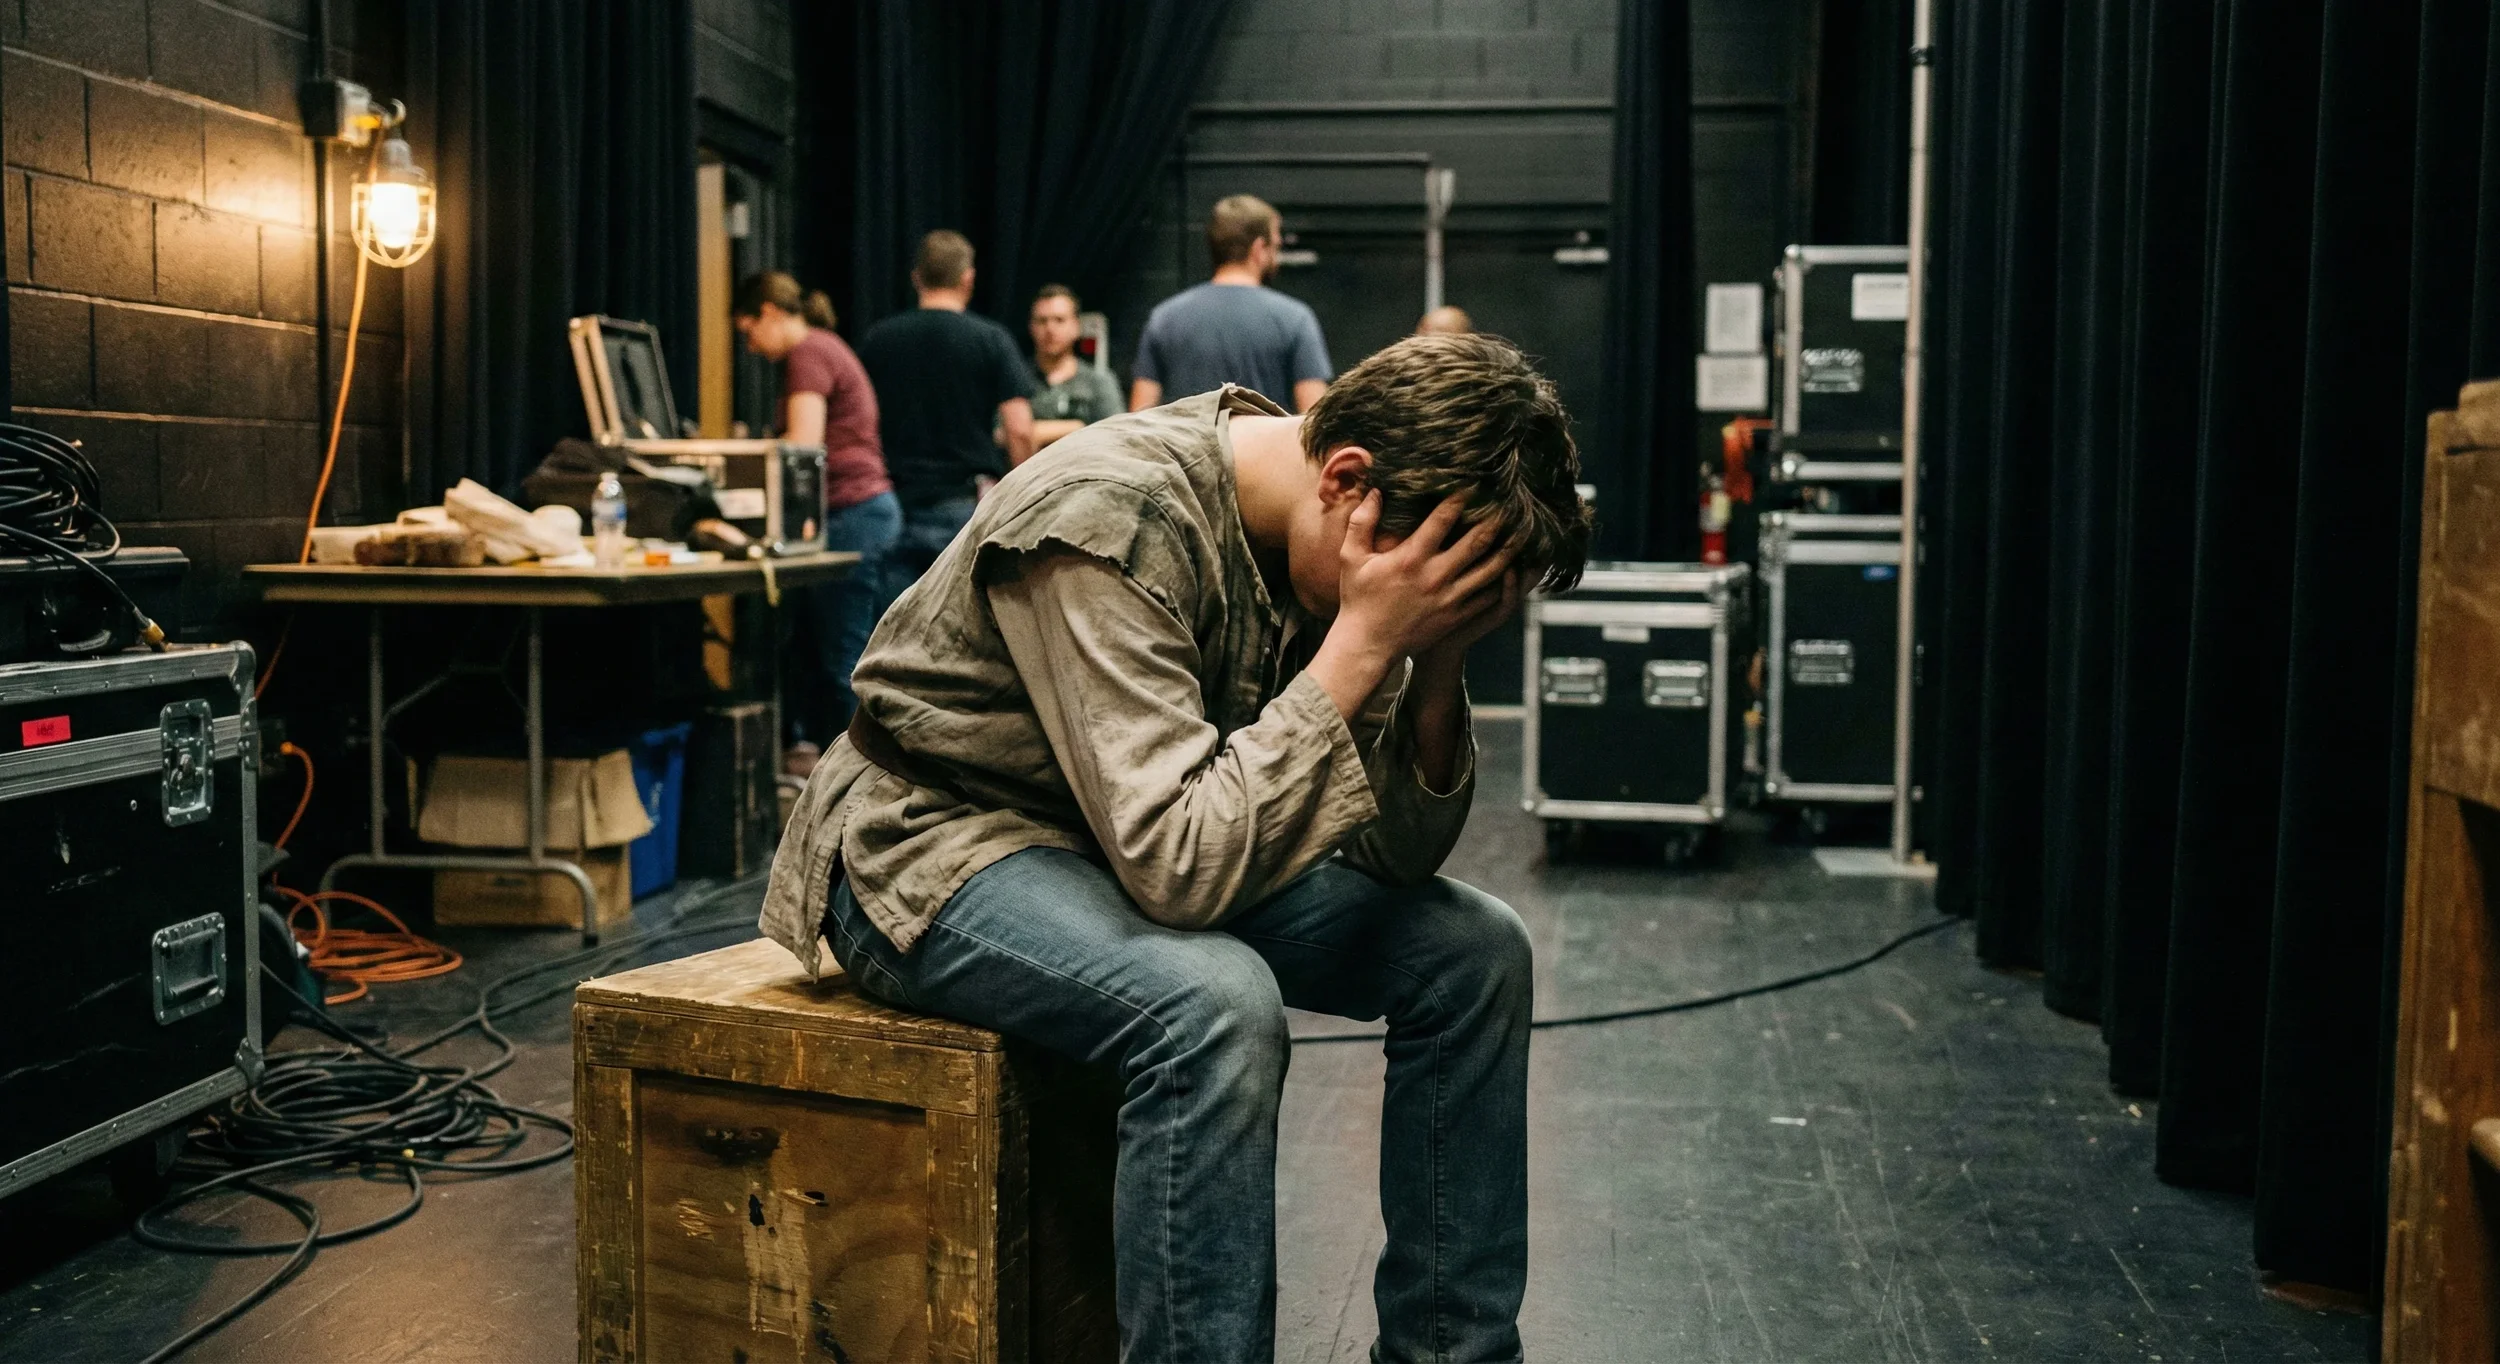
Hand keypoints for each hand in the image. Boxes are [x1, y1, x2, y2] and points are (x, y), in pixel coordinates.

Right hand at [1334, 493, 1520, 661]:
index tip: (1476, 481)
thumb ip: (1362, 522)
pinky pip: (1489, 595)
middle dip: (1496, 518)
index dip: (1462, 496)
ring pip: (1491, 568)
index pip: (1443, 518)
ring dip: (1509, 547)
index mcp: (1411, 557)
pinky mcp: (1457, 615)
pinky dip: (1504, 580)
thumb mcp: (1352, 558)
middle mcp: (1435, 575)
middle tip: (1511, 501)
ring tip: (1523, 531)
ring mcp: (1450, 597)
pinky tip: (1513, 567)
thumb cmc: (1359, 599)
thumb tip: (1376, 491)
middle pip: (1477, 540)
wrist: (1368, 645)